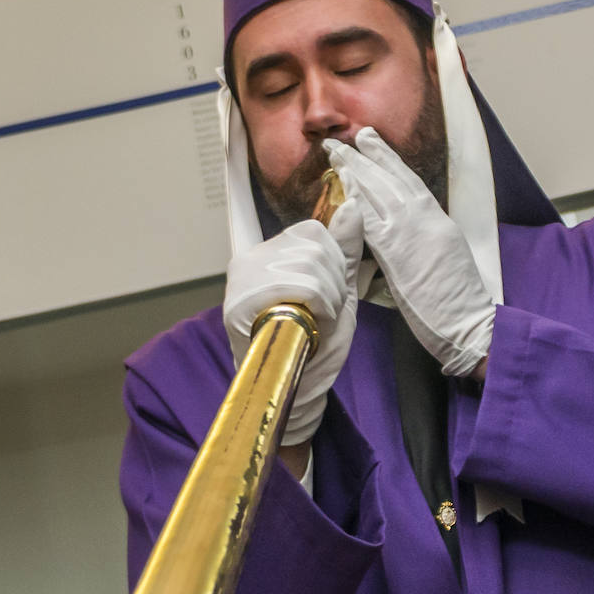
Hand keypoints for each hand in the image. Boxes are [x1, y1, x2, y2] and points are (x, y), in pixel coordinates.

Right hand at [223, 200, 363, 445]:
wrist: (300, 388)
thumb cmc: (317, 341)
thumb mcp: (338, 288)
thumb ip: (344, 249)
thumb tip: (353, 205)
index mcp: (269, 253)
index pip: (313, 230)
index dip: (333, 261)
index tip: (328, 293)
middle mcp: (249, 259)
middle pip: (316, 245)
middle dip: (334, 282)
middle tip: (320, 314)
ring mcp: (241, 279)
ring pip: (311, 263)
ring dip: (329, 298)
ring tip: (313, 321)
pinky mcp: (240, 302)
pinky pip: (302, 284)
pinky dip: (319, 306)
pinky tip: (308, 325)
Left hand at [326, 128, 494, 377]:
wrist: (471, 323)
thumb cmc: (460, 303)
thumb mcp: (448, 260)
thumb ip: (426, 242)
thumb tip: (403, 237)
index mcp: (441, 223)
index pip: (410, 184)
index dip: (389, 162)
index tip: (372, 145)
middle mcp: (428, 221)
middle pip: (392, 181)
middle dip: (367, 158)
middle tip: (346, 139)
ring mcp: (413, 233)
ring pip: (379, 193)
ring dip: (355, 171)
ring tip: (338, 153)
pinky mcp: (398, 252)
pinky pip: (370, 221)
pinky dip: (355, 203)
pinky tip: (342, 189)